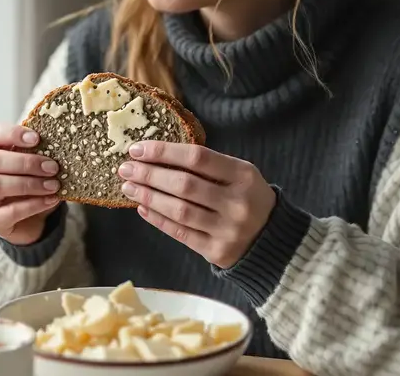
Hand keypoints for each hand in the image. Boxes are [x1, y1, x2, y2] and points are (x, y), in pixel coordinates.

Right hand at [0, 123, 61, 245]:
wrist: (29, 220)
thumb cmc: (29, 185)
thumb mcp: (32, 166)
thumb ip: (37, 152)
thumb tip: (58, 142)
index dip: (11, 133)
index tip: (37, 138)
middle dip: (26, 162)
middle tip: (52, 167)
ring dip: (30, 184)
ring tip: (54, 185)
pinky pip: (11, 210)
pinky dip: (35, 204)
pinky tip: (51, 199)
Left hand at [117, 141, 275, 268]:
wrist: (274, 241)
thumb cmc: (248, 199)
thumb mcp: (240, 175)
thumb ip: (208, 166)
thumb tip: (158, 156)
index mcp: (243, 176)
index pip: (197, 158)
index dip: (164, 151)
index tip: (138, 149)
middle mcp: (236, 202)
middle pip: (184, 184)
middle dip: (150, 174)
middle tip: (126, 168)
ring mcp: (227, 229)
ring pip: (179, 210)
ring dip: (149, 197)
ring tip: (129, 187)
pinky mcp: (216, 251)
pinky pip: (180, 233)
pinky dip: (158, 219)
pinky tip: (142, 207)